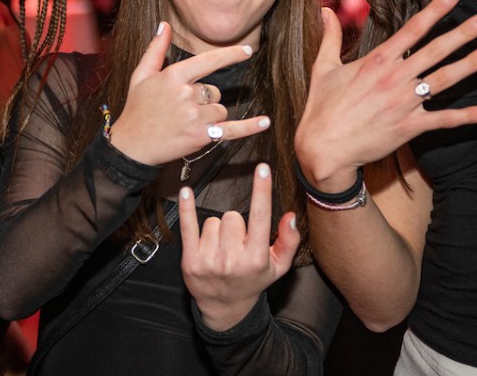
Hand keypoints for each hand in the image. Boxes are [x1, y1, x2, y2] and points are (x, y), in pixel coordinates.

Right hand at [107, 22, 269, 165]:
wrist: (130, 146)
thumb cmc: (136, 109)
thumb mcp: (141, 75)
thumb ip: (156, 49)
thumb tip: (164, 24)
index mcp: (174, 76)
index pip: (209, 60)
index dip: (230, 55)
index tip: (247, 51)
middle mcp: (186, 94)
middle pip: (214, 91)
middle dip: (203, 100)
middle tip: (179, 111)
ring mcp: (194, 116)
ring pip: (219, 110)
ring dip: (209, 117)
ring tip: (184, 124)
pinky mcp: (201, 136)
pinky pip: (231, 129)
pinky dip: (249, 127)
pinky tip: (265, 122)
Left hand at [179, 162, 298, 331]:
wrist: (225, 308)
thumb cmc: (254, 280)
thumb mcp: (278, 266)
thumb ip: (289, 241)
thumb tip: (290, 216)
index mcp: (255, 258)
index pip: (260, 216)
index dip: (262, 190)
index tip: (263, 168)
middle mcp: (232, 259)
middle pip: (232, 216)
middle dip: (236, 224)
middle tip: (237, 241)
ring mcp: (209, 260)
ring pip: (213, 221)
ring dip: (217, 230)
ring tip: (222, 248)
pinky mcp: (190, 260)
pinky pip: (187, 225)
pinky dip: (186, 208)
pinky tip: (186, 192)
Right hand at [295, 0, 476, 191]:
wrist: (322, 148)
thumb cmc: (322, 108)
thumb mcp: (324, 68)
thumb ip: (331, 37)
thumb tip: (325, 11)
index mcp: (377, 61)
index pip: (412, 30)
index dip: (434, 11)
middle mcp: (395, 78)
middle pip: (435, 50)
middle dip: (463, 34)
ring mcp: (404, 103)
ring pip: (445, 80)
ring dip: (471, 64)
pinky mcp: (409, 127)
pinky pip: (444, 120)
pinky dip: (469, 116)